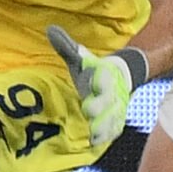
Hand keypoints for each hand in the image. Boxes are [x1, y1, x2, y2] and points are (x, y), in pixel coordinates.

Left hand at [47, 25, 135, 146]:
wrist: (122, 78)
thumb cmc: (94, 70)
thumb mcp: (81, 58)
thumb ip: (67, 47)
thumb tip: (50, 29)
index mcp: (104, 75)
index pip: (105, 77)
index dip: (101, 80)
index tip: (94, 81)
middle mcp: (112, 93)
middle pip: (109, 100)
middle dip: (100, 105)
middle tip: (88, 110)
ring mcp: (116, 108)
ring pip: (114, 118)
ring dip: (104, 125)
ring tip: (93, 134)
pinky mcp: (116, 120)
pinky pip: (114, 129)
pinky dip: (107, 136)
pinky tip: (96, 142)